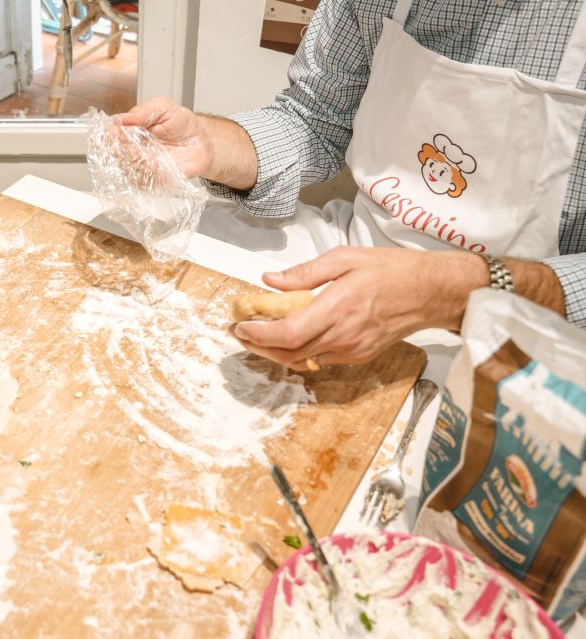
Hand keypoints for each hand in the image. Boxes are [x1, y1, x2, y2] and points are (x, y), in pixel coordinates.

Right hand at [118, 96, 212, 177]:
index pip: (111, 133)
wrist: (202, 142)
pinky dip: (146, 173)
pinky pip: (141, 180)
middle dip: (120, 148)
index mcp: (130, 129)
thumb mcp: (164, 107)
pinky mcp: (150, 178)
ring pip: (125, 167)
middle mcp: (131, 148)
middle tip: (131, 144)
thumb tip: (120, 118)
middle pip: (114, 152)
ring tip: (142, 153)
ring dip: (132, 161)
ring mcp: (140, 164)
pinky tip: (154, 165)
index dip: (111, 133)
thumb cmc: (182, 124)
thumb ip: (142, 111)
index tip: (116, 131)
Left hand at [230, 247, 486, 369]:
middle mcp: (343, 334)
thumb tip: (271, 281)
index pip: (287, 333)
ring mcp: (351, 349)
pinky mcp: (359, 355)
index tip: (240, 326)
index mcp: (337, 307)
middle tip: (241, 333)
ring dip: (276, 352)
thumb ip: (305, 273)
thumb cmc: (393, 271)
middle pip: (288, 353)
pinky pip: (320, 359)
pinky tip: (291, 337)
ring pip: (302, 361)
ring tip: (259, 335)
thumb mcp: (345, 258)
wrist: (432, 293)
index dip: (259, 335)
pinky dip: (299, 352)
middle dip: (258, 346)